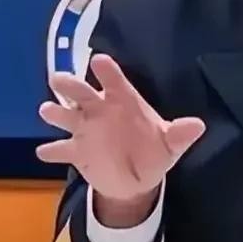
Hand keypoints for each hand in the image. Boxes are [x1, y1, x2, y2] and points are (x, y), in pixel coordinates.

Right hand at [36, 54, 204, 207]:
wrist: (137, 180)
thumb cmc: (153, 150)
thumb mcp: (170, 144)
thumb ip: (180, 134)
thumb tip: (198, 126)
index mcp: (124, 101)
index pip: (115, 81)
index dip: (107, 71)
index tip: (98, 61)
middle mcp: (101, 110)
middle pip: (82, 93)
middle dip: (70, 85)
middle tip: (58, 79)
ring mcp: (86, 130)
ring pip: (66, 116)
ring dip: (56, 113)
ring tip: (47, 111)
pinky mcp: (76, 151)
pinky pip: (62, 150)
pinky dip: (53, 151)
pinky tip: (44, 152)